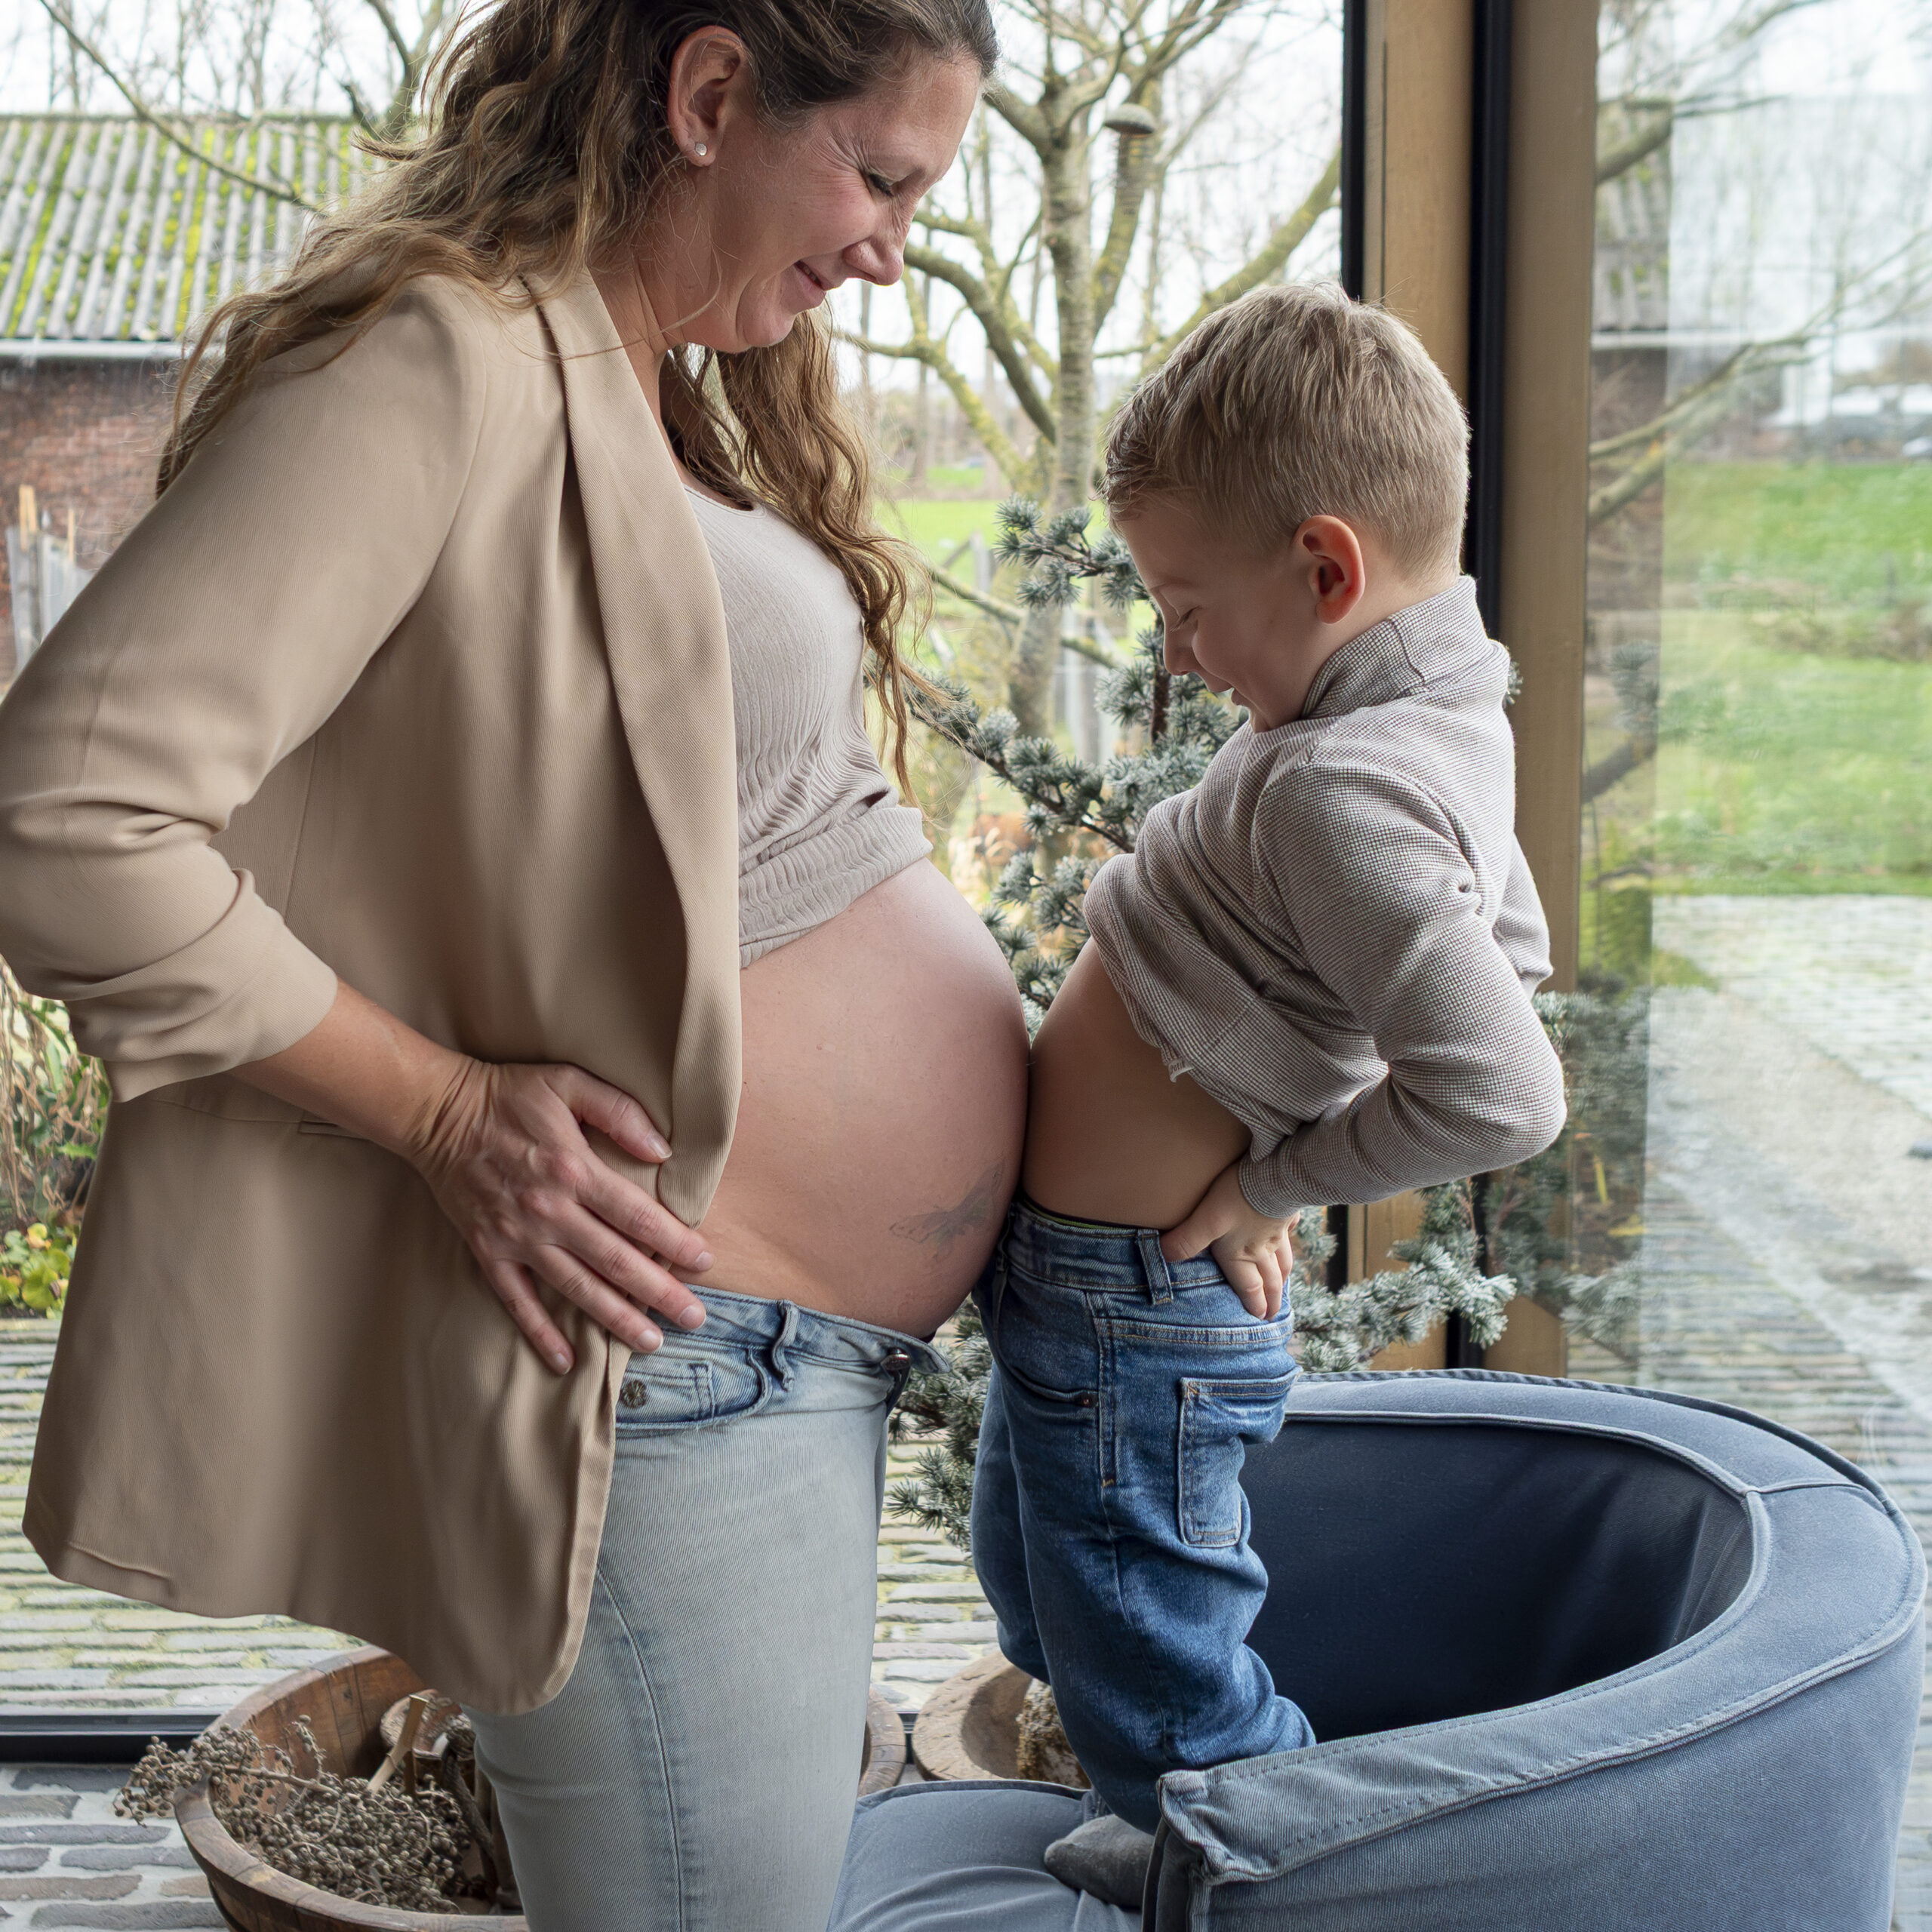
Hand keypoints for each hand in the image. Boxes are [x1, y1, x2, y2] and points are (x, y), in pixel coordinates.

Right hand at [409, 1058, 712, 1373]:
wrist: (438, 1112)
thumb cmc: (509, 1094)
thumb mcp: (569, 1083)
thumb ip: (619, 1112)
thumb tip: (662, 1151)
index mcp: (573, 1169)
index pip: (636, 1215)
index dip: (674, 1241)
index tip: (705, 1262)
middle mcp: (549, 1211)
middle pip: (615, 1260)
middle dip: (660, 1292)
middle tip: (695, 1317)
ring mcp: (517, 1237)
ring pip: (576, 1288)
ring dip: (615, 1318)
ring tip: (652, 1341)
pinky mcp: (489, 1252)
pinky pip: (517, 1301)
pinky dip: (540, 1332)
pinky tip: (565, 1361)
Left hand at [1161, 1162, 1293, 1318]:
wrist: (1274, 1174)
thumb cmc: (1238, 1199)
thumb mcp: (1205, 1220)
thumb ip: (1186, 1240)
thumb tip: (1164, 1256)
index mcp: (1241, 1254)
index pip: (1248, 1286)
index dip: (1253, 1304)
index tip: (1260, 1319)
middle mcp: (1262, 1248)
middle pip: (1270, 1279)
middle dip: (1272, 1298)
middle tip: (1274, 1314)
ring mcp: (1278, 1231)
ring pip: (1283, 1259)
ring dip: (1283, 1276)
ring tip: (1284, 1284)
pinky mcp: (1287, 1211)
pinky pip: (1291, 1229)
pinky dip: (1291, 1238)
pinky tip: (1290, 1233)